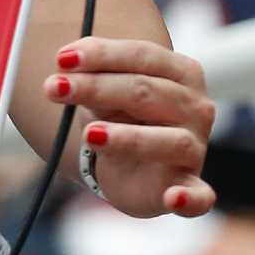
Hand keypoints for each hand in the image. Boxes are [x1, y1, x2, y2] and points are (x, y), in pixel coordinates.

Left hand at [44, 37, 215, 218]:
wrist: (131, 164)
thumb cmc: (122, 114)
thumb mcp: (106, 90)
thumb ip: (92, 74)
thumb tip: (63, 65)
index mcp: (181, 71)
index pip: (141, 55)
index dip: (101, 55)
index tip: (61, 59)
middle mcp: (196, 106)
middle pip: (146, 91)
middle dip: (96, 88)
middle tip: (54, 88)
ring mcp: (196, 148)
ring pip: (169, 140)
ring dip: (128, 138)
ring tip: (89, 135)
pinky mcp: (191, 187)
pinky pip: (200, 196)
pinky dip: (190, 199)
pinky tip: (172, 198)